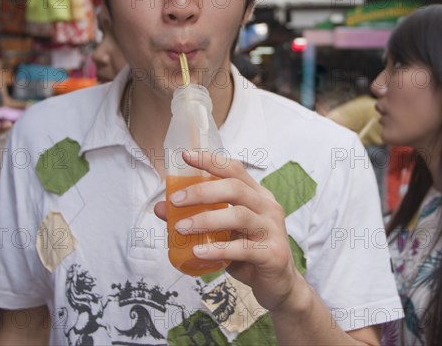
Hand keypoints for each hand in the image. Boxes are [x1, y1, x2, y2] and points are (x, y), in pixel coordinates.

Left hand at [154, 151, 300, 311]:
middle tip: (175, 200)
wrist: (279, 286)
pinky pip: (242, 248)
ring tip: (180, 228)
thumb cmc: (248, 254)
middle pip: (235, 188)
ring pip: (238, 216)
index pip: (234, 169)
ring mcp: (272, 229)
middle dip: (202, 191)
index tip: (186, 156)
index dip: (210, 160)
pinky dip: (217, 249)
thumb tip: (161, 208)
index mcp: (257, 195)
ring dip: (205, 220)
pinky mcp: (273, 253)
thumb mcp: (222, 233)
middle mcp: (267, 207)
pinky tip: (198, 252)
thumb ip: (198, 218)